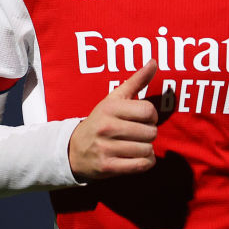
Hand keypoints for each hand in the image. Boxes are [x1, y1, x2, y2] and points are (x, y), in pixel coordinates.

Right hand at [68, 60, 159, 180]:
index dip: (152, 116)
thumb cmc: (100, 121)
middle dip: (149, 133)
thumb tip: (154, 61)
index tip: (144, 118)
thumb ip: (136, 80)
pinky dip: (146, 162)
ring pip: (147, 149)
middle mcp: (107, 127)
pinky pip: (141, 165)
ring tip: (137, 145)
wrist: (73, 150)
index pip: (148, 111)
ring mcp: (106, 148)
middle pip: (150, 132)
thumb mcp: (114, 99)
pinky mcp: (108, 167)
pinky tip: (139, 157)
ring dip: (147, 149)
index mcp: (110, 108)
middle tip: (139, 133)